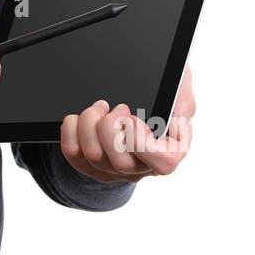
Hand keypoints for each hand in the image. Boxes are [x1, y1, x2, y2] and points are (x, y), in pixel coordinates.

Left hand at [58, 63, 194, 182]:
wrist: (130, 94)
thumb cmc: (158, 93)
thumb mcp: (178, 85)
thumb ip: (182, 97)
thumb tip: (177, 116)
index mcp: (171, 149)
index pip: (163, 163)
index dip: (142, 141)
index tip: (132, 116)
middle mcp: (143, 165)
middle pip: (121, 162)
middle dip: (110, 128)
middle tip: (115, 107)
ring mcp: (115, 169)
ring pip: (95, 157)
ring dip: (90, 124)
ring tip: (99, 107)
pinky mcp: (91, 165)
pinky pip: (73, 153)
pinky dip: (71, 130)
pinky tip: (81, 117)